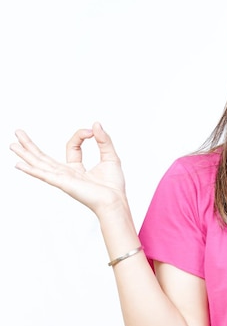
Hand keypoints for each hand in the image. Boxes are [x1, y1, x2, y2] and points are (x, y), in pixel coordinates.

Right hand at [10, 122, 127, 216]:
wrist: (115, 201)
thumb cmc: (113, 185)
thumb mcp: (110, 156)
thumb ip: (103, 140)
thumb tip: (96, 124)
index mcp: (77, 168)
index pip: (72, 146)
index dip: (80, 135)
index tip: (92, 131)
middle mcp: (67, 174)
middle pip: (44, 157)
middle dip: (30, 145)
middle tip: (17, 133)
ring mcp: (63, 179)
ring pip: (40, 164)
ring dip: (26, 154)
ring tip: (12, 145)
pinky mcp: (63, 184)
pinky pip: (45, 175)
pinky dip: (32, 170)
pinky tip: (19, 165)